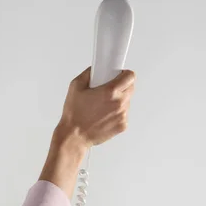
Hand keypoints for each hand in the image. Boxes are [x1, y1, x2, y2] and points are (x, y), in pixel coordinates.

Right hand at [39, 67, 135, 198]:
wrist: (74, 136)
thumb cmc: (74, 114)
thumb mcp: (75, 86)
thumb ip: (88, 74)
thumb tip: (95, 70)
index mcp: (110, 92)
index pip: (130, 76)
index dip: (125, 74)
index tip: (120, 75)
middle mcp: (119, 103)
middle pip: (131, 88)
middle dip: (122, 87)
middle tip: (109, 91)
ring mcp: (122, 115)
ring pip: (127, 102)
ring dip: (119, 101)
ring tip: (103, 106)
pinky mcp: (123, 125)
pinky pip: (124, 114)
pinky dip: (117, 113)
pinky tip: (104, 116)